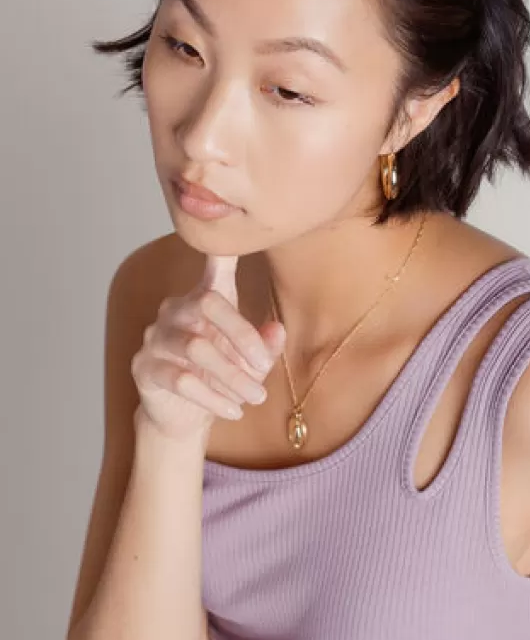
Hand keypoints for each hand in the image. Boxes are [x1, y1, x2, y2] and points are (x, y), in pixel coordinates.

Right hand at [131, 254, 284, 442]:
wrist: (184, 417)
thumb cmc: (221, 379)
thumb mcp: (250, 364)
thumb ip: (264, 347)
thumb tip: (277, 331)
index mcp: (205, 299)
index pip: (214, 266)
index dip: (222, 248)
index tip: (230, 222)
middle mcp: (176, 308)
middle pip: (208, 304)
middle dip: (242, 337)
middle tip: (263, 368)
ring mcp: (156, 336)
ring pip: (196, 348)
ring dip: (232, 377)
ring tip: (255, 397)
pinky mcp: (144, 367)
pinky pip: (181, 379)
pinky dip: (213, 397)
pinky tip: (234, 410)